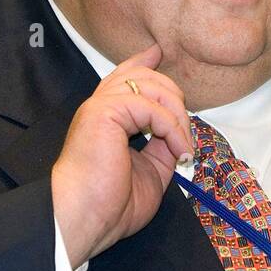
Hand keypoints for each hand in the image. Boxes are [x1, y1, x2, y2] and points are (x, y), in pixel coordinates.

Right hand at [51, 44, 194, 267]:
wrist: (84, 218)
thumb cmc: (109, 206)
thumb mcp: (149, 172)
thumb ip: (162, 147)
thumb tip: (180, 133)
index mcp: (105, 119)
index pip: (123, 78)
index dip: (141, 62)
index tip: (157, 52)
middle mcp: (100, 107)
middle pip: (142, 76)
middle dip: (173, 95)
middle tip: (186, 131)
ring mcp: (100, 107)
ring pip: (150, 85)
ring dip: (178, 115)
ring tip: (185, 147)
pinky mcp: (104, 112)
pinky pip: (151, 106)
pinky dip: (172, 128)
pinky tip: (179, 151)